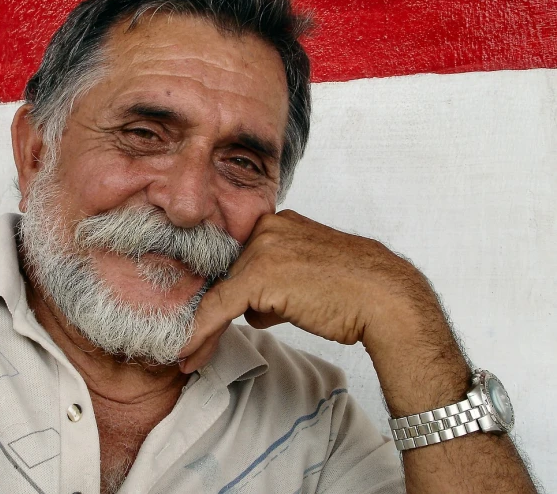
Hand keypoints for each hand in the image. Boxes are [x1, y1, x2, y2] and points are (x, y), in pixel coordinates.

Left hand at [179, 209, 439, 373]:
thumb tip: (254, 310)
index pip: (238, 260)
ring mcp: (263, 248)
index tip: (205, 317)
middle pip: (226, 274)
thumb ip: (276, 287)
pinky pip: (218, 307)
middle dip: (213, 310)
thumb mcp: (308, 278)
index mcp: (280, 223)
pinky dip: (202, 331)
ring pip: (219, 292)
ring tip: (190, 353)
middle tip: (193, 341)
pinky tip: (190, 351)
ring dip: (204, 327)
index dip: (221, 292)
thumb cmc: (355, 293)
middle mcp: (268, 228)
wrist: (386, 299)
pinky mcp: (259, 274)